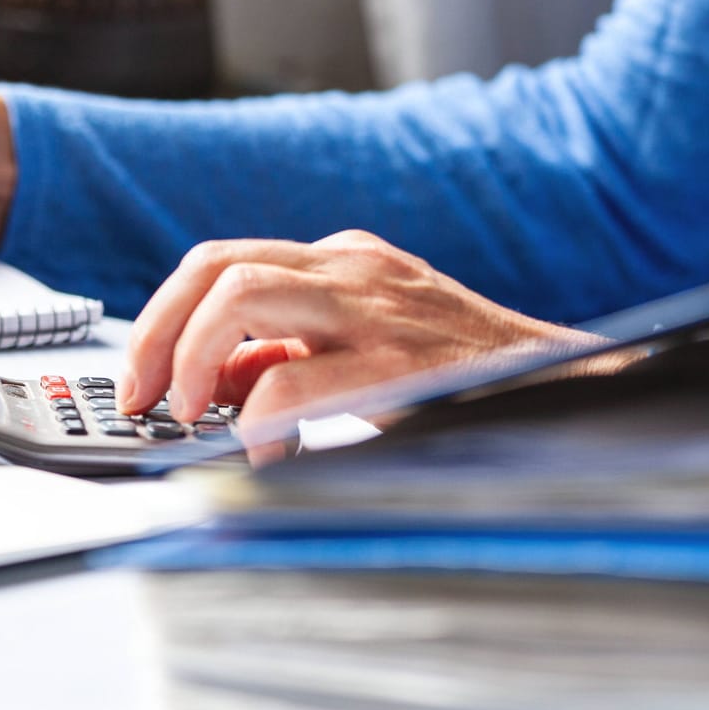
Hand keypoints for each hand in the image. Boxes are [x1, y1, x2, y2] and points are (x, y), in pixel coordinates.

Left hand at [116, 230, 599, 461]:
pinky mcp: (398, 363)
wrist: (569, 388)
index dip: (163, 317)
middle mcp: (350, 268)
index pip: (220, 262)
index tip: (139, 375)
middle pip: (215, 264)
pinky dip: (255, 416)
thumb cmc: (465, 374)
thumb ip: (290, 354)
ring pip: (241, 293)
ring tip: (187, 415)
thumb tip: (206, 383)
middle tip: (140, 397)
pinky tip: (261, 449)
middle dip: (155, 331)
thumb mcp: (367, 347)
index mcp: (339, 260)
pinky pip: (295, 375)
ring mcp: (375, 308)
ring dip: (190, 358)